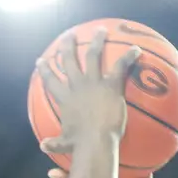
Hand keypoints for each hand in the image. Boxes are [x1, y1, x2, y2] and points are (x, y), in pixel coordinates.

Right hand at [36, 28, 141, 152]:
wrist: (95, 142)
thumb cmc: (80, 145)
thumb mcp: (64, 143)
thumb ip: (54, 143)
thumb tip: (43, 147)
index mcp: (65, 98)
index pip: (51, 80)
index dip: (45, 69)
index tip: (40, 60)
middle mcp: (77, 86)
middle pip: (70, 60)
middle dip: (68, 46)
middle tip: (68, 35)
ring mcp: (93, 83)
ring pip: (93, 55)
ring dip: (97, 41)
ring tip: (100, 30)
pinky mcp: (110, 85)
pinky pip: (120, 66)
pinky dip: (129, 56)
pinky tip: (137, 49)